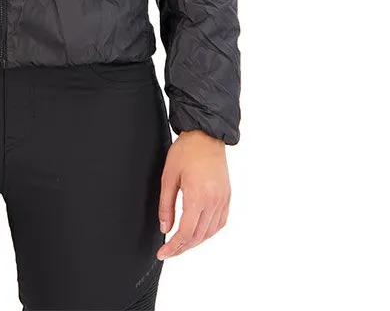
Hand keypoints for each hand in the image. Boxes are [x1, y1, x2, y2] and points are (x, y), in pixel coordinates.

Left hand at [156, 129, 230, 258]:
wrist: (206, 136)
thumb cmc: (186, 151)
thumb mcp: (168, 177)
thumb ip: (166, 205)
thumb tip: (164, 228)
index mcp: (198, 197)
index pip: (186, 233)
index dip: (173, 247)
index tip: (163, 253)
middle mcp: (213, 202)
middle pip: (198, 237)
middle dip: (182, 248)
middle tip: (168, 252)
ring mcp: (223, 200)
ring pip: (210, 233)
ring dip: (195, 242)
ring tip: (180, 244)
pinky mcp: (227, 197)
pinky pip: (219, 223)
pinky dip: (208, 232)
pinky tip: (198, 233)